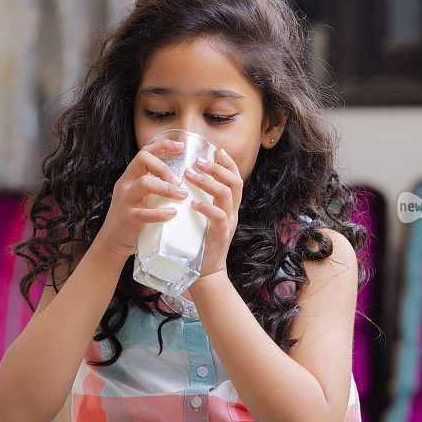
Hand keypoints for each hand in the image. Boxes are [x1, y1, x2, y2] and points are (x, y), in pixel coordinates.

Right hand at [98, 137, 188, 257]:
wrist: (112, 242)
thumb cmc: (133, 218)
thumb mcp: (141, 197)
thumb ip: (156, 187)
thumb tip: (185, 181)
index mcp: (131, 177)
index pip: (145, 152)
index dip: (162, 146)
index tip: (180, 146)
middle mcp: (126, 184)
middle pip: (142, 160)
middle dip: (164, 167)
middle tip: (180, 181)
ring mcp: (125, 200)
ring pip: (144, 183)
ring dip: (167, 188)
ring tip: (182, 195)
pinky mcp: (127, 218)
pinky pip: (143, 213)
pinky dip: (160, 213)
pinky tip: (172, 214)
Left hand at [184, 147, 242, 283]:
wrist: (206, 271)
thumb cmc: (200, 242)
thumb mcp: (203, 216)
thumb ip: (201, 200)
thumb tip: (186, 182)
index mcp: (230, 206)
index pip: (235, 178)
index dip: (228, 163)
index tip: (216, 150)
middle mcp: (233, 212)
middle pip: (234, 182)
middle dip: (217, 168)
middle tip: (198, 161)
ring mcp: (229, 223)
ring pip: (226, 195)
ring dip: (207, 182)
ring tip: (190, 175)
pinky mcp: (221, 235)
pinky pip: (219, 217)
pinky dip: (206, 207)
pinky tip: (193, 203)